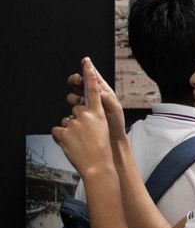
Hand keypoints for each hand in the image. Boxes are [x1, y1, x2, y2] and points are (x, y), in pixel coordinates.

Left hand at [52, 59, 114, 179]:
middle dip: (77, 117)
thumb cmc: (103, 148)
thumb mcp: (102, 128)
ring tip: (80, 142)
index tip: (86, 62)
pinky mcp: (63, 132)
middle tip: (84, 131)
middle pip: (75, 108)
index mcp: (99, 112)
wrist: (99, 165)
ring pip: (67, 120)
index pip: (94, 89)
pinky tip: (71, 145)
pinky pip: (58, 131)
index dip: (90, 74)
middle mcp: (86, 114)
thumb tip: (82, 113)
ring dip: (70, 130)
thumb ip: (93, 118)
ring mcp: (74, 122)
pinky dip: (62, 138)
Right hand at [65, 58, 124, 142]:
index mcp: (103, 94)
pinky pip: (70, 108)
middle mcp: (92, 98)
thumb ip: (108, 100)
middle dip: (76, 80)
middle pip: (79, 84)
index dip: (89, 69)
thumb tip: (100, 91)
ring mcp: (84, 106)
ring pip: (73, 95)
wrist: (110, 141)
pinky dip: (72, 107)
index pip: (94, 78)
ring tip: (80, 102)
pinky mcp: (77, 115)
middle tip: (77, 82)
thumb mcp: (115, 111)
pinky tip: (76, 111)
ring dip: (74, 96)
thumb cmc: (115, 125)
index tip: (85, 61)